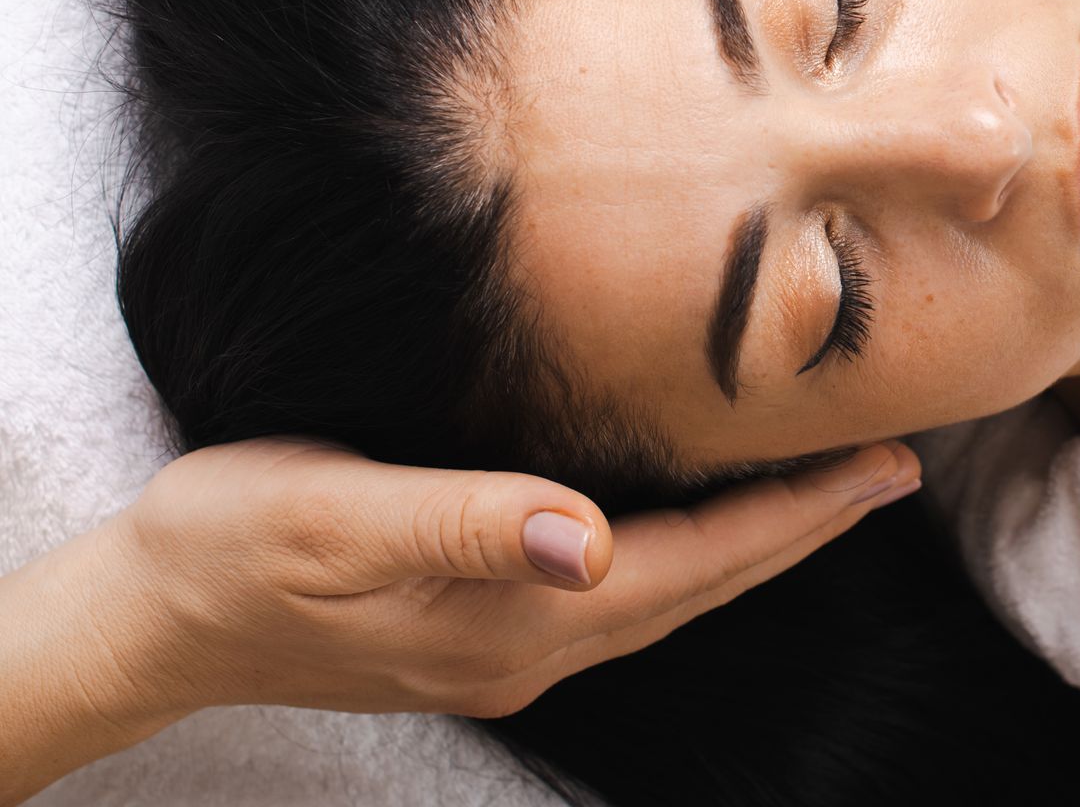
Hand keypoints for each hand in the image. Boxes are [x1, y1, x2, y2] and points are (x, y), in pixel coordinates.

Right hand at [88, 437, 918, 721]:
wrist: (150, 617)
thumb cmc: (231, 547)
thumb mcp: (334, 517)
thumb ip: (465, 523)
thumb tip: (587, 541)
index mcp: (514, 617)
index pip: (696, 562)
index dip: (797, 517)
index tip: (882, 469)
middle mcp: (532, 647)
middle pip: (706, 584)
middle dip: (805, 529)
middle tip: (890, 469)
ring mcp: (511, 649)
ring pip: (674, 593)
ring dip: (757, 543)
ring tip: (827, 490)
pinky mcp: (485, 630)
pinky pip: (626, 593)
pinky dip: (691, 550)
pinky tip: (703, 521)